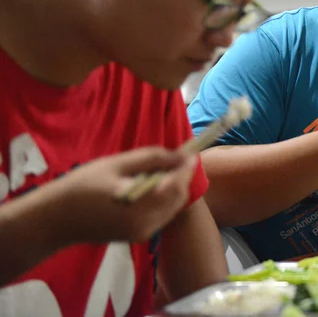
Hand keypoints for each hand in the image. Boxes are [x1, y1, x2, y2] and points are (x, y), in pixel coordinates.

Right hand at [56, 147, 197, 243]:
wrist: (56, 219)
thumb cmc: (83, 186)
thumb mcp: (117, 164)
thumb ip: (151, 159)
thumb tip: (180, 155)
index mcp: (140, 207)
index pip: (176, 186)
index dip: (186, 169)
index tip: (190, 152)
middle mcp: (147, 224)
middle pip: (178, 198)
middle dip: (182, 177)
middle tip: (177, 158)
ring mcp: (144, 233)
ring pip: (173, 207)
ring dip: (174, 187)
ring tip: (161, 169)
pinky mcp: (139, 236)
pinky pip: (162, 214)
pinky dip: (164, 198)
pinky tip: (151, 185)